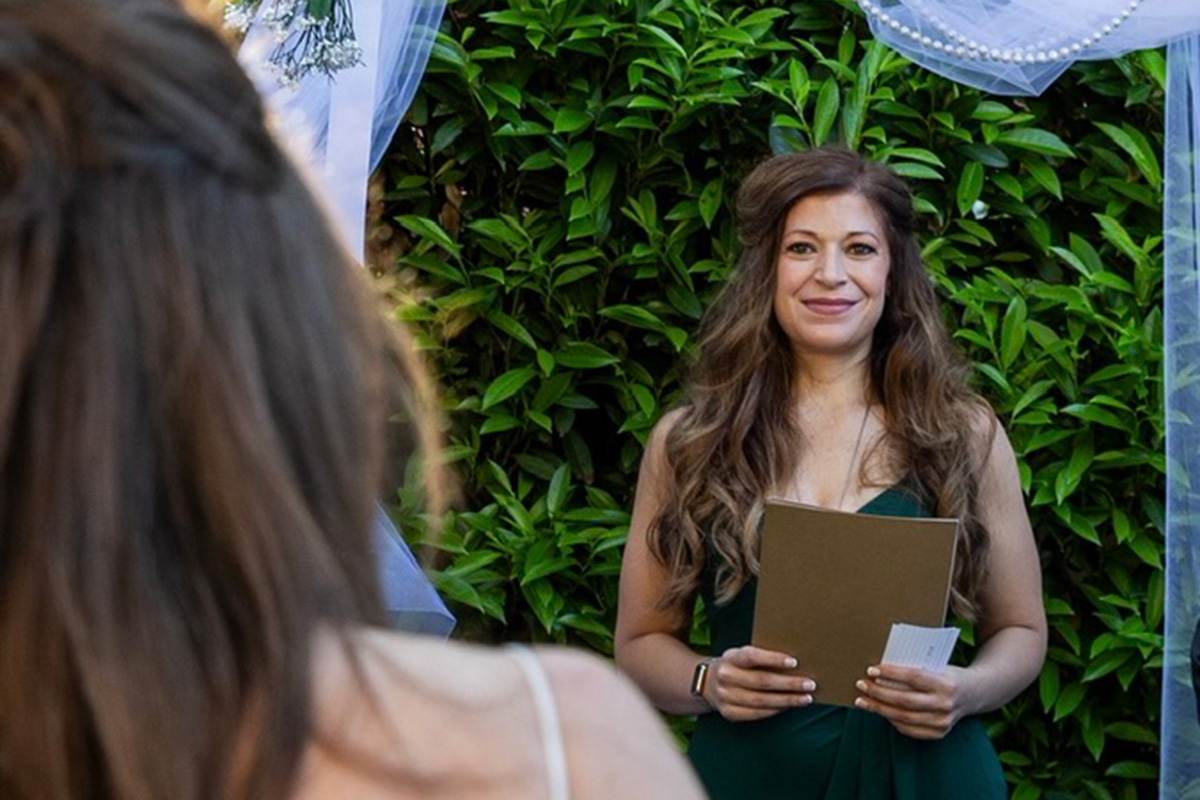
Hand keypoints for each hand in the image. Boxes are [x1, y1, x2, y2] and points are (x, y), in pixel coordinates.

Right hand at [703, 646, 815, 721]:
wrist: (706, 683)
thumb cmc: (735, 666)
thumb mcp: (741, 655)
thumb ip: (761, 657)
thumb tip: (795, 664)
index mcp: (730, 657)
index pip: (752, 657)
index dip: (773, 659)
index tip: (794, 662)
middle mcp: (725, 677)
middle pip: (761, 681)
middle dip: (789, 684)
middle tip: (810, 684)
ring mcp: (725, 697)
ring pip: (761, 701)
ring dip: (787, 700)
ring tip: (806, 698)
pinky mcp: (729, 713)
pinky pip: (756, 714)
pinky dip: (775, 710)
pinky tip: (788, 706)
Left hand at [853, 664, 967, 739]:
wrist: (975, 693)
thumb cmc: (947, 674)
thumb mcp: (937, 666)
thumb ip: (915, 668)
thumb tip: (880, 668)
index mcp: (945, 683)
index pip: (913, 677)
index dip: (891, 673)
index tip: (871, 669)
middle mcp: (945, 704)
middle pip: (904, 700)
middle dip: (879, 693)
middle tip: (861, 684)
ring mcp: (943, 721)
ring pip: (903, 717)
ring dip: (879, 709)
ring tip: (863, 700)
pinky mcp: (939, 733)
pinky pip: (910, 729)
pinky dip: (892, 721)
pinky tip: (880, 712)